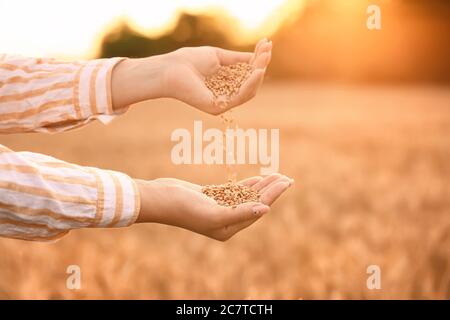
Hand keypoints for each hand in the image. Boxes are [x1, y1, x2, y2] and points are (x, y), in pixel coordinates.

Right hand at [135, 173, 291, 240]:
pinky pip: (235, 191)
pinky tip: (259, 178)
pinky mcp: (212, 197)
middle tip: (288, 177)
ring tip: (278, 176)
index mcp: (228, 229)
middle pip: (255, 203)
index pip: (257, 209)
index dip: (273, 195)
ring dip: (262, 186)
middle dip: (272, 190)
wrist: (160, 198)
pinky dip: (248, 184)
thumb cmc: (183, 207)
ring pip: (247, 196)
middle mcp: (225, 221)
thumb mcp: (213, 213)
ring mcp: (219, 208)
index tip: (286, 182)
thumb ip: (240, 213)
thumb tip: (265, 209)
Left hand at [162, 39, 271, 113]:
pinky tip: (256, 72)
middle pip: (251, 83)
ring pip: (248, 91)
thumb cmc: (190, 61)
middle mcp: (225, 95)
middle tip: (268, 50)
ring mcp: (222, 103)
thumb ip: (237, 59)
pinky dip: (250, 84)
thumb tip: (257, 55)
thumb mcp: (219, 56)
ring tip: (264, 61)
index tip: (267, 44)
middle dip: (261, 66)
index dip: (258, 61)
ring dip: (258, 75)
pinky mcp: (218, 107)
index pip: (247, 74)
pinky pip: (239, 97)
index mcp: (225, 84)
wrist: (171, 69)